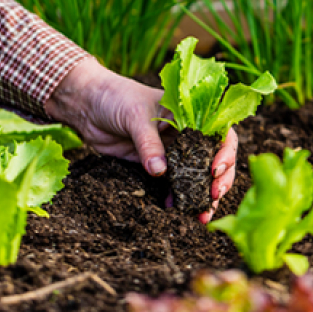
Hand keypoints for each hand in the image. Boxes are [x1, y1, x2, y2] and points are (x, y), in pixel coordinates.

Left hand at [44, 57, 236, 222]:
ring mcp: (172, 151)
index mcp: (191, 114)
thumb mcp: (135, 116)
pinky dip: (177, 198)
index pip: (220, 133)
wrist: (88, 104)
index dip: (225, 152)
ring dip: (202, 194)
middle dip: (220, 179)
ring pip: (197, 175)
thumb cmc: (116, 97)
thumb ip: (149, 143)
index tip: (215, 170)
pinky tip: (176, 209)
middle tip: (214, 197)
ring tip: (203, 214)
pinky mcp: (154, 166)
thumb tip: (160, 172)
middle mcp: (187, 134)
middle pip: (215, 158)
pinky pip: (172, 185)